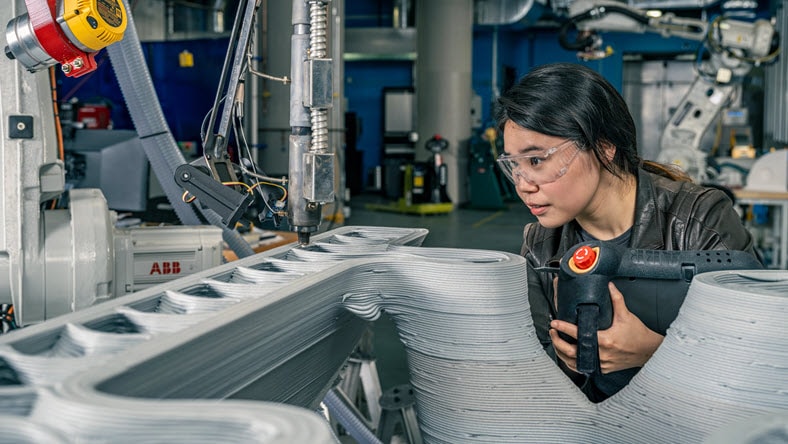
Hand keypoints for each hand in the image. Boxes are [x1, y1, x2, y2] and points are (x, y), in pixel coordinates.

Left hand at [549, 282, 663, 373]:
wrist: (649, 351)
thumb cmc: (638, 335)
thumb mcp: (626, 315)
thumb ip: (616, 299)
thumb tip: (608, 285)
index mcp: (605, 340)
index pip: (579, 334)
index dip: (564, 328)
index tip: (554, 323)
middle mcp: (601, 354)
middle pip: (571, 352)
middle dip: (557, 342)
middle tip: (552, 332)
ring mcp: (601, 363)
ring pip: (574, 362)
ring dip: (562, 353)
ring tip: (556, 342)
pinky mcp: (603, 369)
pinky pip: (584, 367)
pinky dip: (573, 362)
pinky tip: (567, 355)